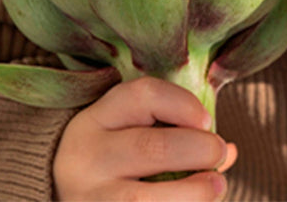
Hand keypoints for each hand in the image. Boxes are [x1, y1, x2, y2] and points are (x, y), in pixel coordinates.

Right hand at [53, 76, 236, 200]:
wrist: (57, 190)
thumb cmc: (112, 155)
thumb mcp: (129, 130)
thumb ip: (175, 130)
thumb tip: (229, 152)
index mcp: (96, 119)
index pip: (143, 96)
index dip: (183, 104)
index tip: (207, 121)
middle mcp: (86, 157)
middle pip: (150, 148)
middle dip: (196, 150)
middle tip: (218, 152)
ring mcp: (89, 199)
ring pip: (143, 199)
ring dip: (192, 193)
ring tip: (217, 185)